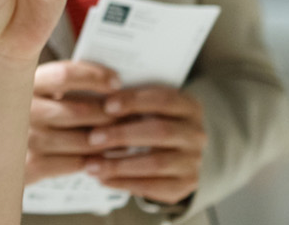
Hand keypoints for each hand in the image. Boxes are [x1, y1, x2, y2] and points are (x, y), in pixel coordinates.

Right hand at [24, 60, 121, 182]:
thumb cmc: (26, 114)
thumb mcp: (36, 91)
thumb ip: (63, 84)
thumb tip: (112, 82)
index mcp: (24, 83)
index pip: (64, 74)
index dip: (95, 77)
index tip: (117, 82)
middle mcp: (20, 109)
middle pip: (78, 111)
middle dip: (109, 114)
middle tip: (131, 114)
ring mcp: (22, 140)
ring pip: (80, 140)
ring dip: (107, 141)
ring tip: (124, 137)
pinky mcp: (28, 166)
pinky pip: (73, 164)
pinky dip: (93, 162)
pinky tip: (103, 158)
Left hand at [83, 86, 205, 204]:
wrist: (176, 153)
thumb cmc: (152, 122)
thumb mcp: (148, 107)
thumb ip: (130, 103)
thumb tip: (96, 102)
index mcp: (189, 107)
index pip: (164, 100)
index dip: (134, 102)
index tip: (107, 106)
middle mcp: (196, 134)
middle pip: (160, 132)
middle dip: (123, 135)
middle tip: (93, 138)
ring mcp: (193, 161)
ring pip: (156, 163)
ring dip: (119, 165)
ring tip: (92, 165)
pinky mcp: (185, 185)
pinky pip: (154, 187)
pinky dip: (125, 183)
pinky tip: (104, 179)